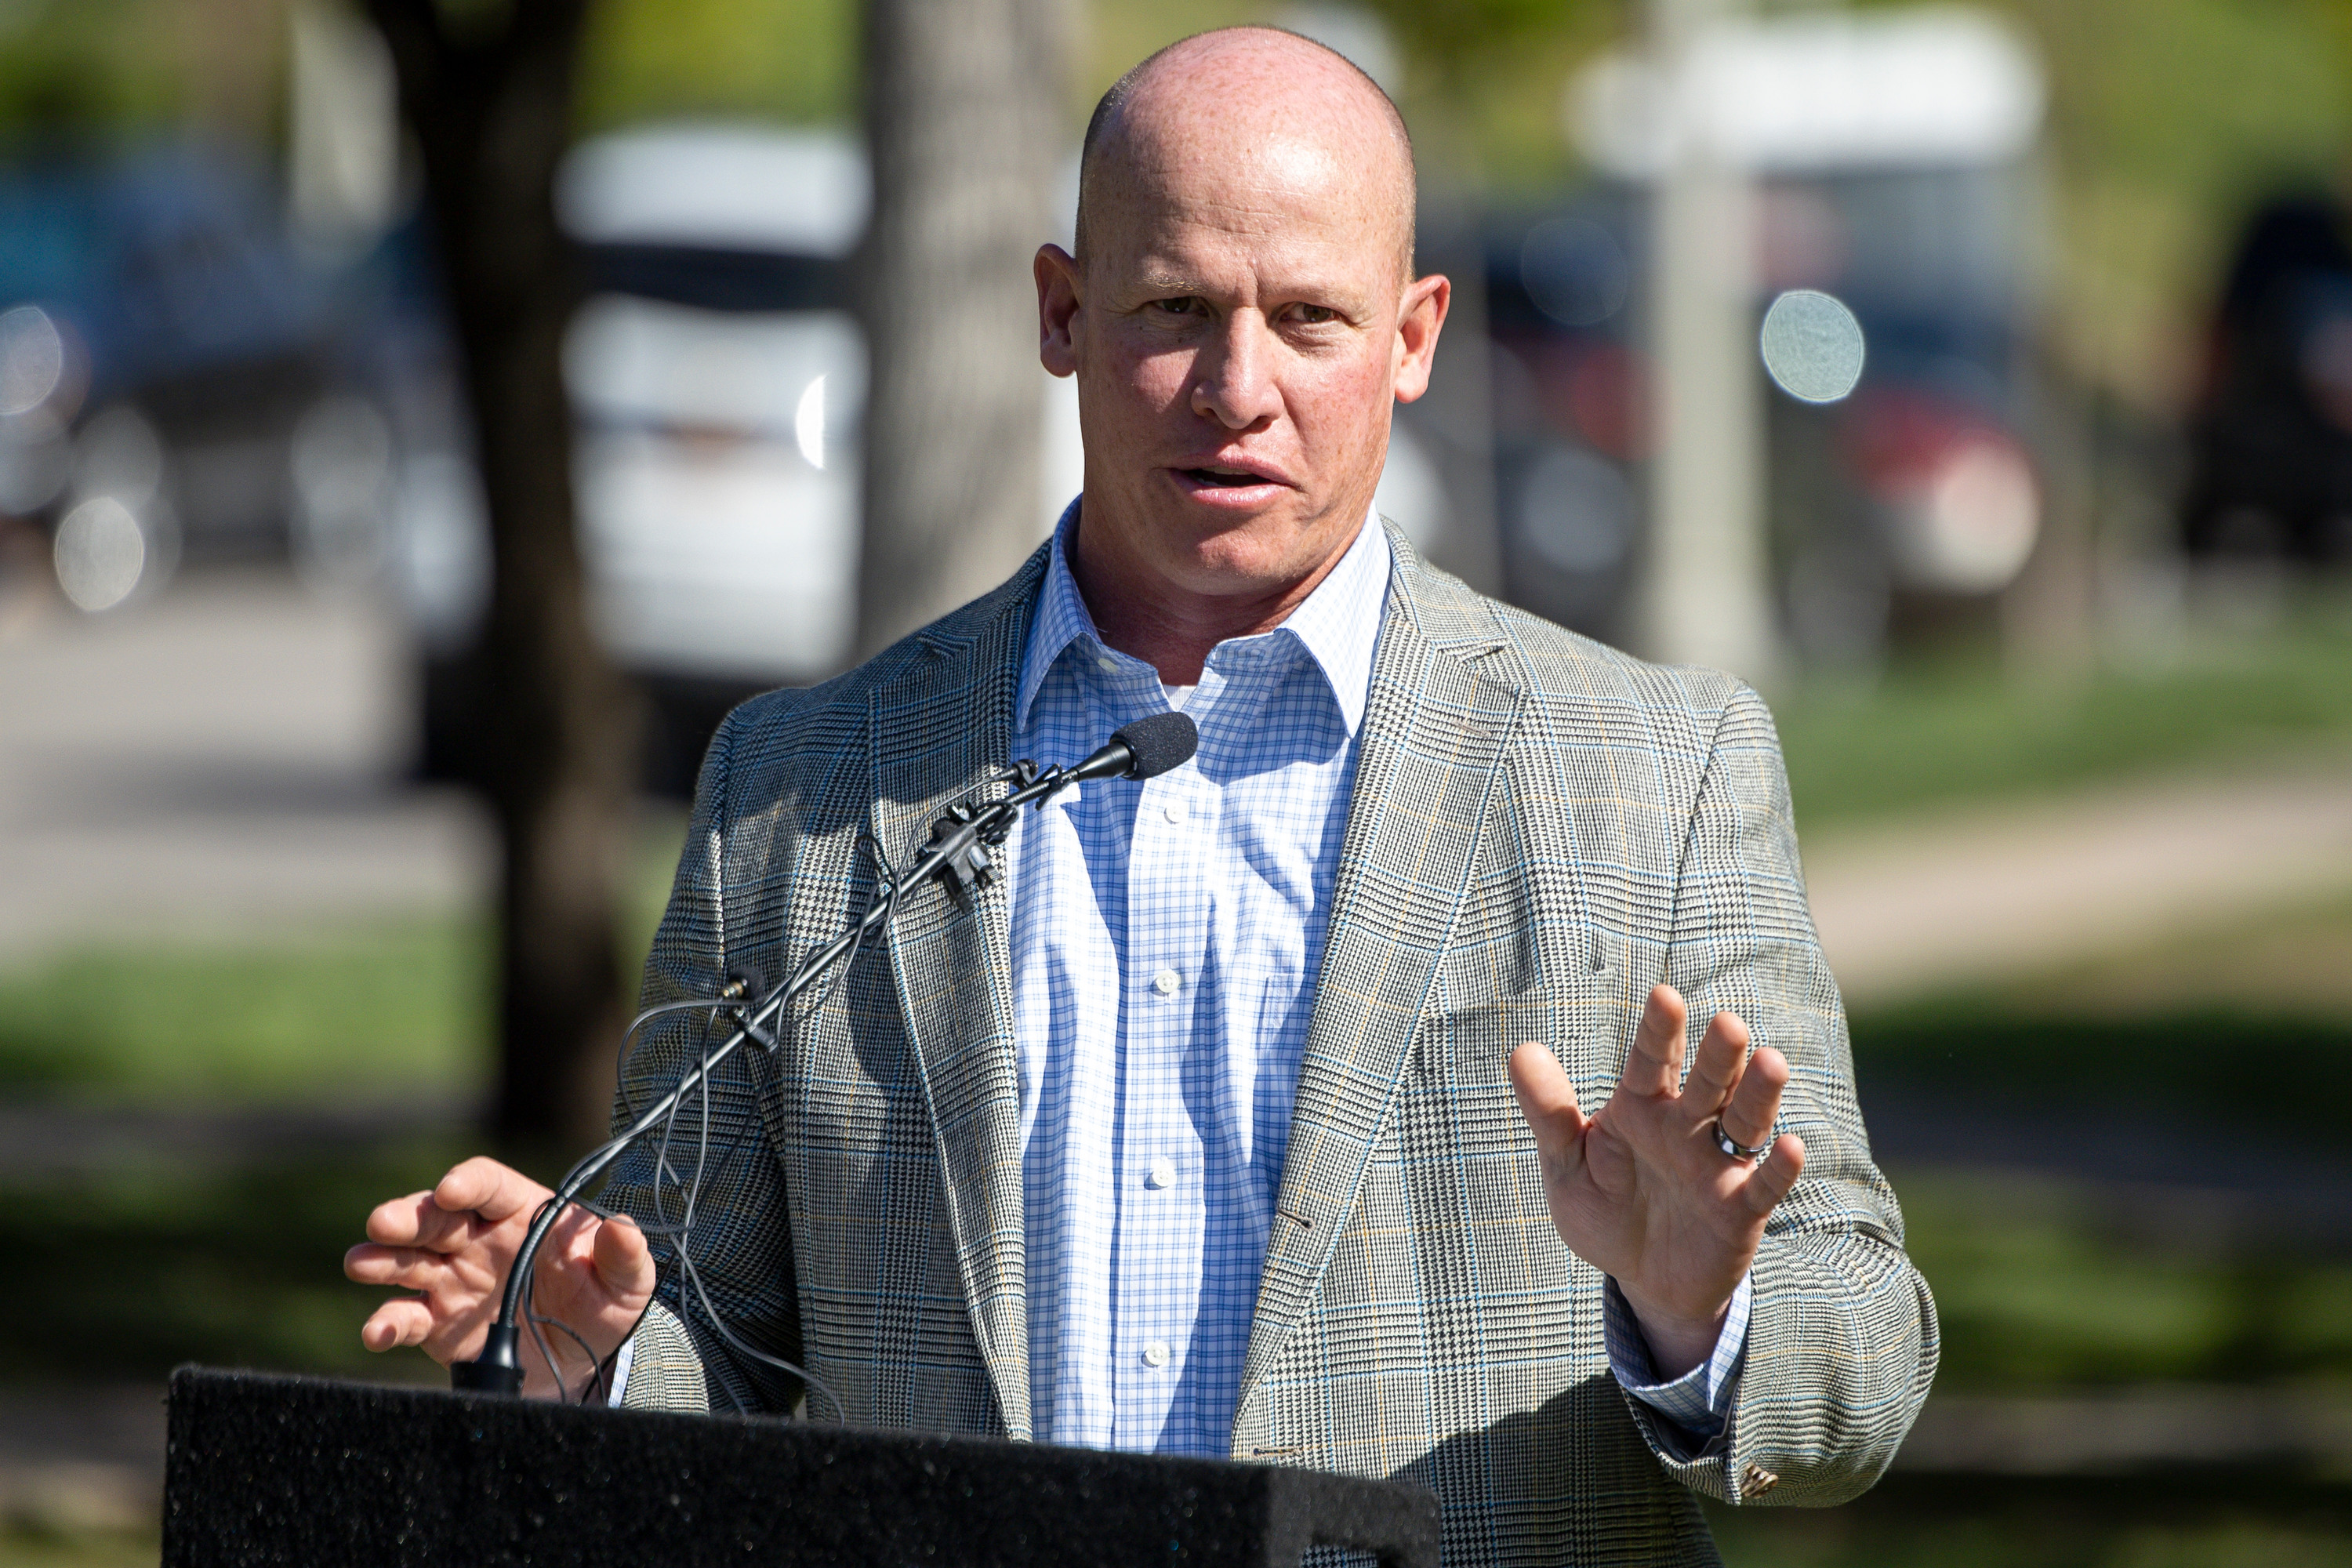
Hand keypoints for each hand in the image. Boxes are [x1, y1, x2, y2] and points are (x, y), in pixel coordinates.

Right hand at [344, 1156, 655, 1399]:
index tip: (451, 1190)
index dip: (468, 1183)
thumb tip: (622, 1229)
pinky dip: (388, 1322)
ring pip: (409, 1261)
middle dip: (408, 1216)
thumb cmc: (604, 1303)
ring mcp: (454, 1281)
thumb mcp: (627, 1282)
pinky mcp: (439, 1325)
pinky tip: (377, 1331)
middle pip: (436, 1217)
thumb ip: (624, 1255)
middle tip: (383, 1223)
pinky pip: (408, 1318)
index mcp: (523, 1213)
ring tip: (360, 1263)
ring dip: (383, 1260)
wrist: (583, 1360)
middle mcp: (480, 1240)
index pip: (489, 1185)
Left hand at [1508, 984, 1803, 1377]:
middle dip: (1717, 1056)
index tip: (1664, 996)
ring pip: (1744, 1123)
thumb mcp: (1567, 1164)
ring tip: (1771, 1062)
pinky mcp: (1741, 1211)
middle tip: (1728, 1024)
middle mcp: (1687, 1128)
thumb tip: (1520, 1051)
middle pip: (1707, 1084)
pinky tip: (1791, 1147)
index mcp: (1642, 1108)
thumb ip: (1550, 1113)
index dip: (1659, 1031)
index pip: (1651, 1062)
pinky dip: (1778, 1169)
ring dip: (1758, 1095)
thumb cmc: (1604, 1209)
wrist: (1640, 1279)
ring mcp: (1718, 1167)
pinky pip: (1764, 1186)